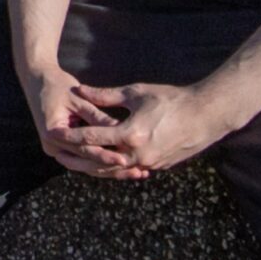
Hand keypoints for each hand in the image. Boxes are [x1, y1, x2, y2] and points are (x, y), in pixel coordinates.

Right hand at [19, 63, 144, 178]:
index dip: (105, 155)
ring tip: (137, 172)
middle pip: (86, 163)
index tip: (125, 159)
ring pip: (87, 166)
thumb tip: (121, 131)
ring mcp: (56, 149)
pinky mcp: (63, 148)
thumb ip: (98, 117)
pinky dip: (105, 162)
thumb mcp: (79, 99)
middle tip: (137, 171)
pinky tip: (126, 167)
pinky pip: (85, 160)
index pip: (83, 150)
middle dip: (112, 169)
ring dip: (111, 170)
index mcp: (52, 133)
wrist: (37, 80)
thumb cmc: (57, 85)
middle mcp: (52, 146)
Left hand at [61, 80, 230, 174]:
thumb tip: (80, 91)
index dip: (71, 136)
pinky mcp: (159, 166)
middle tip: (59, 155)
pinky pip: (131, 168)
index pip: (92, 139)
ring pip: (116, 168)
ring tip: (77, 161)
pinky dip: (116, 166)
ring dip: (96, 165)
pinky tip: (104, 162)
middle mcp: (138, 154)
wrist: (206, 115)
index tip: (54, 133)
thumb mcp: (136, 93)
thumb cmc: (171, 99)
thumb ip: (105, 95)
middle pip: (100, 161)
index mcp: (130, 134)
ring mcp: (150, 162)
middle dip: (79, 158)